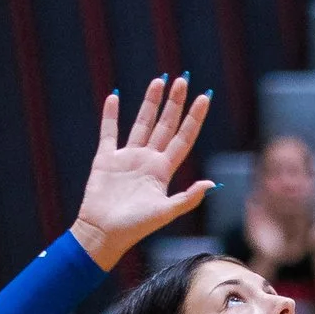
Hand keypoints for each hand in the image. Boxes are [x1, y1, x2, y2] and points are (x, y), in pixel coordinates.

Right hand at [74, 75, 212, 268]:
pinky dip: (111, 116)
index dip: (194, 118)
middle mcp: (148, 160)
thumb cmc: (135, 228)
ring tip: (158, 81)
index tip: (204, 98)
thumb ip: (188, 198)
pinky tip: (115, 97)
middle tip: (183, 79)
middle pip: (165, 125)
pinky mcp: (105, 160)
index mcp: (163, 171)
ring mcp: (127, 158)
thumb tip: (212, 184)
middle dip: (174, 103)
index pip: (183, 138)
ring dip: (150, 103)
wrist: (102, 234)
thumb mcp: (165, 213)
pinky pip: (109, 133)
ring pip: (141, 123)